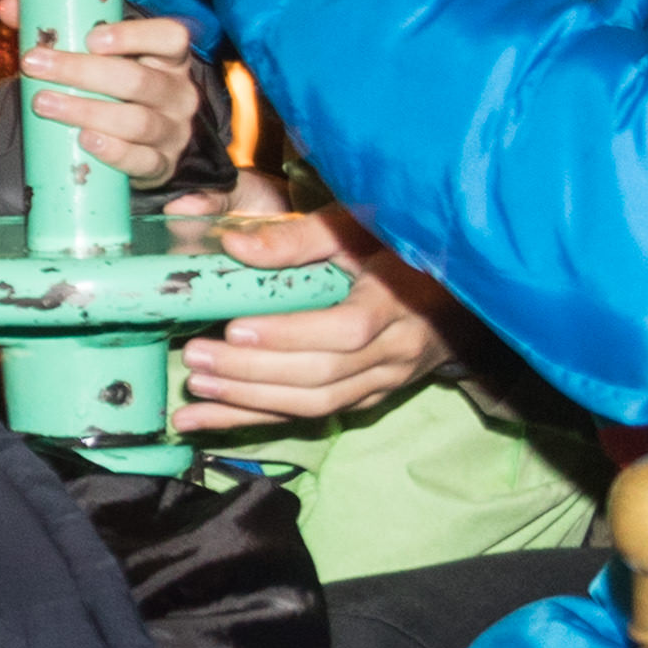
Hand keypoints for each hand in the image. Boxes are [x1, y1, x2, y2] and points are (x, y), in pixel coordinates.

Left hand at [15, 14, 202, 188]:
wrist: (123, 141)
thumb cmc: (107, 88)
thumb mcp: (91, 56)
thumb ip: (54, 29)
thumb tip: (8, 7)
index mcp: (169, 58)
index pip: (170, 37)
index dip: (135, 35)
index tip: (90, 38)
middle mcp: (178, 93)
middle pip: (138, 80)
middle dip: (82, 71)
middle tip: (35, 65)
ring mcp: (174, 131)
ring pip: (137, 121)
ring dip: (85, 111)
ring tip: (43, 103)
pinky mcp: (162, 164)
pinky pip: (143, 160)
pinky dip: (114, 152)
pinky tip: (85, 140)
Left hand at [173, 173, 450, 429]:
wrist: (452, 291)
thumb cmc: (395, 248)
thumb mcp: (355, 228)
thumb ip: (297, 237)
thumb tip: (233, 244)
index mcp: (396, 299)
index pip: (346, 329)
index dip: (290, 335)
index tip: (235, 328)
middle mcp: (397, 349)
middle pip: (322, 373)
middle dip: (252, 371)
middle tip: (195, 357)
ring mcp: (385, 380)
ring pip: (317, 404)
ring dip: (250, 402)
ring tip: (196, 388)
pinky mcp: (368, 398)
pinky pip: (311, 415)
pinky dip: (257, 418)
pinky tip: (209, 419)